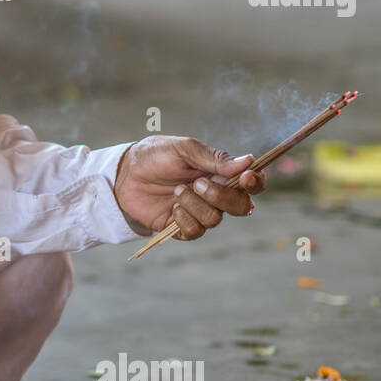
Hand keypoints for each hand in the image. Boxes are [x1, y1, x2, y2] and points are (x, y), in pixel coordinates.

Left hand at [113, 136, 266, 240]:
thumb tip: (248, 161)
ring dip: (195, 205)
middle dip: (221, 197)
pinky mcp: (182, 227)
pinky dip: (183, 218)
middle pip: (241, 207)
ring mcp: (200, 212)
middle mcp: (216, 195)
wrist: (125, 174)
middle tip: (197, 183)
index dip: (256, 183)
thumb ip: (214, 158)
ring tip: (176, 191)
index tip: (245, 178)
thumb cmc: (155, 156)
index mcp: (221, 173)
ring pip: (215, 220)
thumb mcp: (183, 149)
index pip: (252, 183)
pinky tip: (172, 207)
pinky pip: (195, 232)